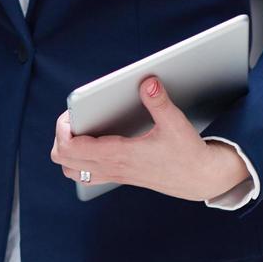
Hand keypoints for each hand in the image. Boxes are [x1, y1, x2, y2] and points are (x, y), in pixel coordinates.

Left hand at [50, 77, 249, 200]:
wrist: (201, 179)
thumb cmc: (188, 153)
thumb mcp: (175, 124)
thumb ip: (158, 102)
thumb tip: (147, 82)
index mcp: (119, 155)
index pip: (70, 148)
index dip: (62, 130)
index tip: (72, 114)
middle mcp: (112, 168)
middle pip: (63, 160)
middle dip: (61, 137)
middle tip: (75, 118)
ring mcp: (114, 175)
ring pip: (71, 171)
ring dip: (67, 151)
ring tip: (80, 130)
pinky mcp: (119, 177)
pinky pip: (86, 175)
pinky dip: (79, 161)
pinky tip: (93, 143)